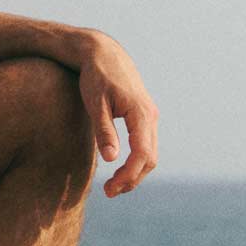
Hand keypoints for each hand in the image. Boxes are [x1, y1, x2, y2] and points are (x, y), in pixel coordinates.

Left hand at [75, 30, 158, 195]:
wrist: (103, 53)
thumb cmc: (95, 77)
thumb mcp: (94, 104)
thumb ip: (104, 131)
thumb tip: (111, 159)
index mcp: (141, 113)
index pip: (142, 154)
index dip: (128, 175)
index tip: (110, 189)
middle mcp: (151, 116)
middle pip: (150, 158)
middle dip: (132, 179)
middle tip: (109, 192)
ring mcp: (150, 116)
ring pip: (150, 153)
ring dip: (135, 172)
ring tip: (113, 185)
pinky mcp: (144, 117)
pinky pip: (145, 145)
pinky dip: (135, 161)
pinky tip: (119, 168)